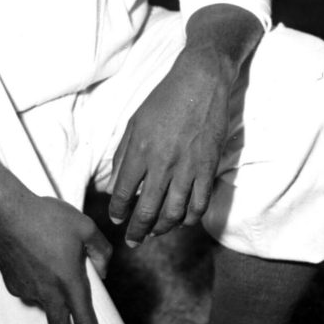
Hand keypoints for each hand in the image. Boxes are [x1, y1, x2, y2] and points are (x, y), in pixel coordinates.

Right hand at [0, 192, 112, 323]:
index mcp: (69, 283)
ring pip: (46, 305)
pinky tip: (36, 257)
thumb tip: (102, 270)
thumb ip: (101, 250)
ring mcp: (28, 292)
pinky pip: (31, 290)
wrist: (6, 211)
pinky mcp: (13, 286)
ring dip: (53, 297)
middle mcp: (48, 294)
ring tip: (51, 260)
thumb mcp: (84, 226)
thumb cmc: (46, 216)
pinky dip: (38, 282)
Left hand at [108, 46, 233, 247]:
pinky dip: (189, 219)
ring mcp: (187, 168)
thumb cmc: (164, 100)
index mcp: (140, 150)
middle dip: (137, 230)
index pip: (123, 193)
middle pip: (147, 210)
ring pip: (173, 214)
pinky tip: (181, 221)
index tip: (117, 219)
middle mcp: (162, 163)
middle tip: (133, 240)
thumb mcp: (135, 122)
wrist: (200, 83)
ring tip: (155, 233)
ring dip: (162, 229)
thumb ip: (123, 154)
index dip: (118, 212)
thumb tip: (115, 185)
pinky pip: (199, 205)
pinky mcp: (208, 168)